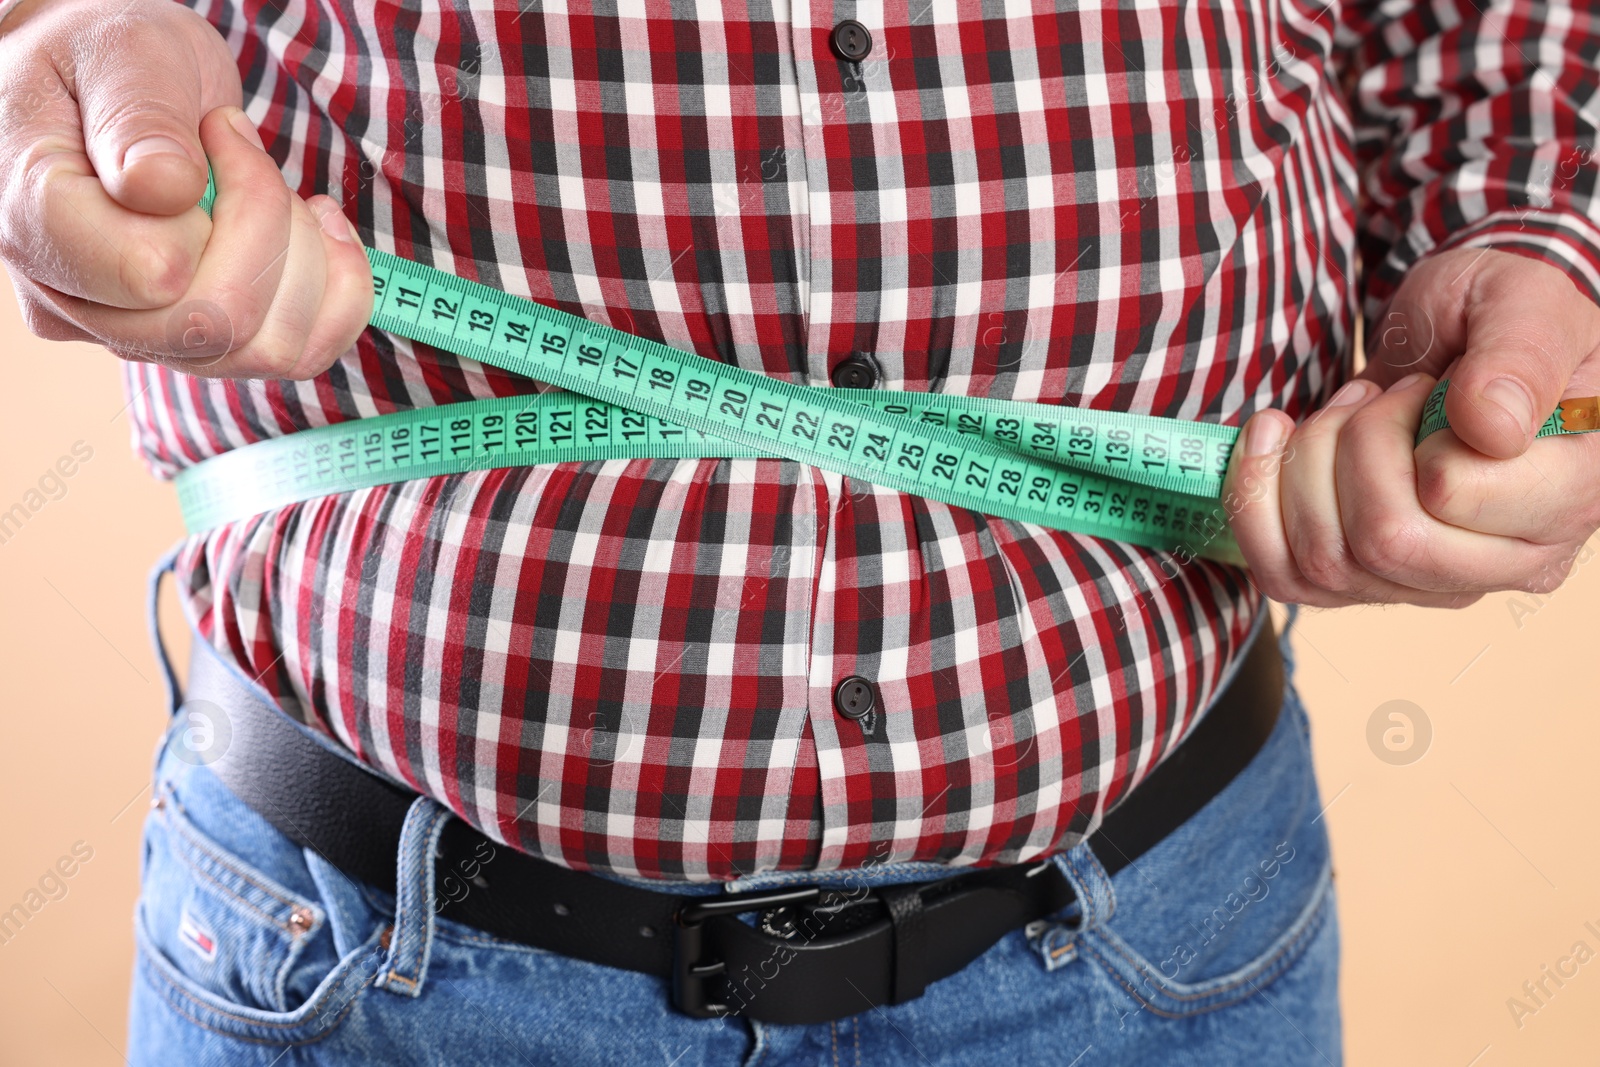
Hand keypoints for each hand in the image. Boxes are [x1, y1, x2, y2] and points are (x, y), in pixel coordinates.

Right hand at [0, 0, 370, 377]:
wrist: (115, 86)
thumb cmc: (112, 61)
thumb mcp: (123, 53)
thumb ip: (137, 117)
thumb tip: (164, 188)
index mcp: (38, 225)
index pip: (153, 275)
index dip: (227, 214)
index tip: (219, 132)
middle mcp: (80, 302)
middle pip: (219, 323)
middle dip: (275, 231)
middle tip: (251, 153)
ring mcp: (140, 334)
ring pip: (269, 349)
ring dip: (310, 261)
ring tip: (286, 194)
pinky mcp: (200, 344)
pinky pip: (299, 357)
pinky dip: (337, 293)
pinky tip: (320, 231)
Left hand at [1224, 248, 1599, 606]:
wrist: (1460, 334)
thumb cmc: (1505, 314)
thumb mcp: (1524, 302)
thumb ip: (1519, 358)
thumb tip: (1491, 428)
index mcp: (1570, 495)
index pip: (1452, 495)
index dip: (1406, 430)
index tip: (1427, 386)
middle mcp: (1512, 560)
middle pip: (1384, 542)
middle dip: (1348, 446)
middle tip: (1374, 396)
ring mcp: (1435, 581)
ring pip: (1325, 560)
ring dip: (1304, 465)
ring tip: (1345, 413)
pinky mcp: (1369, 582)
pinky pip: (1284, 577)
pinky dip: (1256, 499)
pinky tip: (1275, 440)